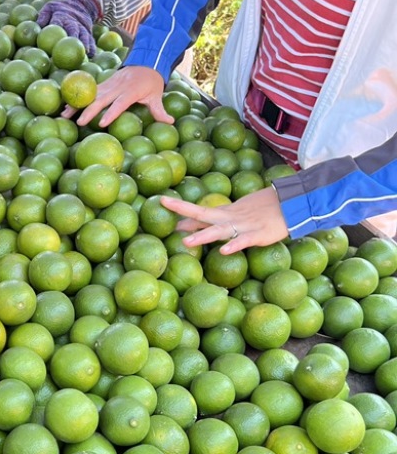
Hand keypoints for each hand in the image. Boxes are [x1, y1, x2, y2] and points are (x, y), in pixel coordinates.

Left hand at [36, 0, 100, 56]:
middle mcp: (73, 21)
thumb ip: (43, 16)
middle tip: (71, 51)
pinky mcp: (89, 30)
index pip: (58, 23)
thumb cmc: (60, 8)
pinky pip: (91, 39)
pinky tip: (92, 56)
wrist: (81, 3)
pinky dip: (93, 47)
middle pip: (73, 30)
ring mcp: (82, 26)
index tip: (51, 42)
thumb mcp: (50, 7)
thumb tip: (36, 27)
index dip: (56, 31)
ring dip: (85, 45)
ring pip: (84, 35)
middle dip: (73, 39)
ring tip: (85, 55)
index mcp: (61, 15)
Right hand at [69, 65, 170, 126]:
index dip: (111, 113)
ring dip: (77, 104)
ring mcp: (109, 84)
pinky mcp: (103, 83)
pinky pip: (89, 92)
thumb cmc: (151, 81)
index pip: (119, 103)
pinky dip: (78, 98)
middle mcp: (117, 87)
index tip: (101, 123)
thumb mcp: (157, 95)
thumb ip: (160, 110)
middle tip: (79, 122)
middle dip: (89, 110)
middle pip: (101, 99)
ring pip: (91, 94)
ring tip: (65, 114)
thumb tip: (170, 122)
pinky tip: (67, 106)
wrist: (145, 61)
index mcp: (130, 91)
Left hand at [160, 187, 288, 253]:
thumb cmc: (263, 210)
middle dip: (183, 209)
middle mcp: (231, 217)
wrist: (293, 204)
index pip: (200, 210)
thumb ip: (215, 219)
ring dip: (203, 235)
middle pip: (203, 213)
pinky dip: (234, 245)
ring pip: (220, 231)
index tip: (161, 202)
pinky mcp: (258, 235)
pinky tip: (223, 251)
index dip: (181, 208)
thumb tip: (189, 224)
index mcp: (226, 213)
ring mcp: (244, 226)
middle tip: (163, 204)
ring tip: (186, 242)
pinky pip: (244, 241)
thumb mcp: (237, 212)